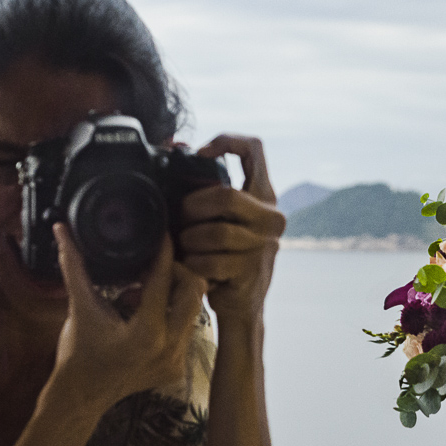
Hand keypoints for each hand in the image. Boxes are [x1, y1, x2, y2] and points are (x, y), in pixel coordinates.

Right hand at [49, 223, 207, 418]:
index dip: (163, 253)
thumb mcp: (79, 307)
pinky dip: (170, 317)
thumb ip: (74, 266)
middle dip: (176, 274)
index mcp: (147, 333)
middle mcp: (169, 348)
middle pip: (194, 291)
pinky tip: (144, 317)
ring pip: (193, 310)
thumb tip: (62, 230)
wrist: (81, 396)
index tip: (163, 235)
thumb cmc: (77, 352)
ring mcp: (177, 360)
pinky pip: (186, 330)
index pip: (164, 280)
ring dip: (172, 296)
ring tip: (139, 296)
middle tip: (152, 268)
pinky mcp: (178, 367)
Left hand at [177, 135, 284, 318]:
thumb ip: (201, 184)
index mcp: (263, 194)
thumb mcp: (218, 216)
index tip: (201, 154)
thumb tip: (174, 145)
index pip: (254, 149)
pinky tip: (192, 267)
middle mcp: (271, 217)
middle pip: (226, 195)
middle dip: (193, 207)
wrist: (241, 304)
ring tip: (187, 247)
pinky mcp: (250, 271)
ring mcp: (264, 245)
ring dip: (190, 241)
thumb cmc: (222, 253)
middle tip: (181, 218)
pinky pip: (209, 262)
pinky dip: (192, 266)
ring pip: (215, 233)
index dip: (227, 142)